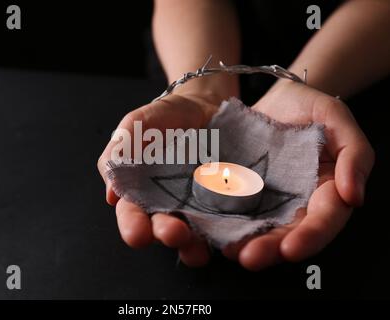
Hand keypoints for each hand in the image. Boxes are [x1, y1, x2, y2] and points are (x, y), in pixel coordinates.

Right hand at [97, 90, 220, 265]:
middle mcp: (166, 204)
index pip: (132, 215)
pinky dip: (226, 230)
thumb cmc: (164, 116)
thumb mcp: (136, 126)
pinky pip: (224, 220)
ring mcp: (196, 205)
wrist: (203, 105)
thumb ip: (118, 152)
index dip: (132, 226)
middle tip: (174, 233)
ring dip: (194, 243)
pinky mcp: (223, 202)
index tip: (137, 234)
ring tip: (199, 246)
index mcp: (140, 191)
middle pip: (163, 228)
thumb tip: (112, 195)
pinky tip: (230, 235)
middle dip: (166, 234)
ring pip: (192, 232)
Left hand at [222, 81, 374, 269]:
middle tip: (250, 258)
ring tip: (230, 251)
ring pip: (260, 229)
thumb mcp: (335, 118)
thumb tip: (354, 197)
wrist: (271, 99)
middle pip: (288, 234)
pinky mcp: (242, 194)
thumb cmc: (308, 107)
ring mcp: (268, 200)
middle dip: (271, 248)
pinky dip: (226, 224)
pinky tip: (214, 232)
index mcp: (324, 190)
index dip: (310, 237)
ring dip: (246, 243)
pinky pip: (235, 213)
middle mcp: (296, 202)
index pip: (323, 220)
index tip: (290, 250)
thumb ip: (355, 154)